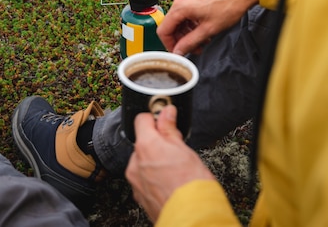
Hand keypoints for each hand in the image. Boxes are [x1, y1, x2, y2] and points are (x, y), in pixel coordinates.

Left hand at [125, 105, 214, 222]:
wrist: (192, 218)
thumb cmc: (191, 185)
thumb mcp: (184, 149)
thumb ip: (170, 128)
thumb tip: (167, 112)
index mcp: (146, 146)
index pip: (141, 119)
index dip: (155, 118)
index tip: (164, 122)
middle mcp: (135, 162)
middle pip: (143, 143)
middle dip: (156, 144)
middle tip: (175, 151)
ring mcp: (136, 181)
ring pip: (143, 162)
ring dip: (154, 162)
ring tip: (174, 170)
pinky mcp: (139, 197)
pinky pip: (144, 180)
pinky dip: (153, 178)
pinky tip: (169, 182)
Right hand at [157, 0, 263, 55]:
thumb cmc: (230, 4)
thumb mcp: (209, 29)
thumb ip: (190, 42)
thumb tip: (179, 51)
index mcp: (181, 6)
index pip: (163, 30)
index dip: (169, 45)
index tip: (178, 53)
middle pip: (172, 25)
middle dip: (182, 39)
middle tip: (195, 48)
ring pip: (180, 19)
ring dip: (189, 32)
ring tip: (204, 40)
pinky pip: (187, 12)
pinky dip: (193, 23)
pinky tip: (206, 29)